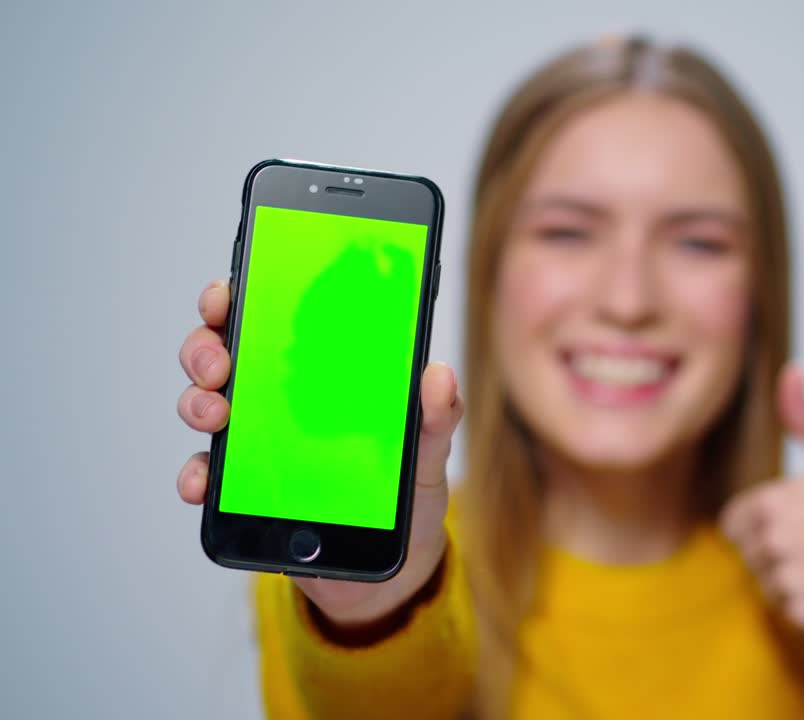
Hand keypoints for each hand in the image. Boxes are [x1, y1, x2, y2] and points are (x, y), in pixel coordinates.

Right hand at [176, 278, 463, 631]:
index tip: (231, 292)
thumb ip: (437, 417)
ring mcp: (255, 446)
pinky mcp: (244, 494)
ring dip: (196, 402)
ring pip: (204, 405)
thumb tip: (438, 375)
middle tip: (220, 363)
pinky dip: (196, 476)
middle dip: (206, 347)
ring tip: (216, 413)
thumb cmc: (408, 496)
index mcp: (322, 374)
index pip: (272, 318)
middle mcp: (278, 401)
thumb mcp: (430, 453)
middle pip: (222, 353)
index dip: (241, 297)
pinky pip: (207, 477)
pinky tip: (203, 481)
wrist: (392, 571)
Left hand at [720, 363, 803, 633]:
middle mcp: (778, 543)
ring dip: (792, 581)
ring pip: (768, 587)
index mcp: (775, 503)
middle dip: (775, 552)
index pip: (734, 523)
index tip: (797, 519)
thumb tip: (792, 369)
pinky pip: (790, 612)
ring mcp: (794, 581)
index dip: (761, 522)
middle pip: (750, 556)